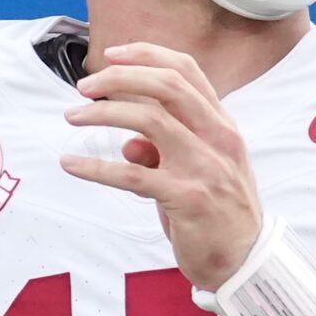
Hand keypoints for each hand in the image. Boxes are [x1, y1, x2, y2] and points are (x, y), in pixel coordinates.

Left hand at [58, 42, 261, 289]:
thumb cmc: (218, 213)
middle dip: (119, 78)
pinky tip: (71, 165)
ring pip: (149, 121)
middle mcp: (218, 138)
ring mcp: (204, 167)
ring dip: (103, 114)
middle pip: (166, 86)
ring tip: (73, 117)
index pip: (186, 71)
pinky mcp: (186, 199)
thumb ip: (166, 151)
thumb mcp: (198, 171)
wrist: (244, 261)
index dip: (146, 55)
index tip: (111, 55)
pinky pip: (131, 175)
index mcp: (222, 124)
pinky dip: (95, 167)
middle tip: (84, 87)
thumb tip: (129, 144)